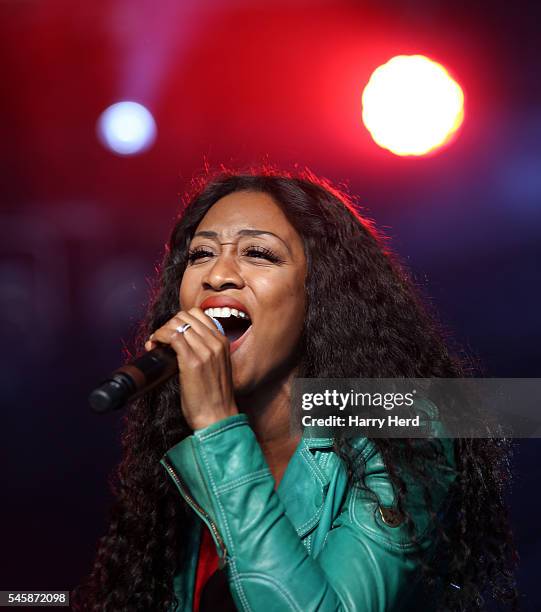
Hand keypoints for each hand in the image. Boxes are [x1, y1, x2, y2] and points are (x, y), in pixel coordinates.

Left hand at [145, 307, 238, 429]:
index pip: (199, 314)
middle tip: (160, 339)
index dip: (180, 320)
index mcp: (223, 342)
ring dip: (162, 330)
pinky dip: (159, 336)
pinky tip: (154, 346)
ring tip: (156, 344)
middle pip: (186, 315)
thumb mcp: (216, 368)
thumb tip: (180, 345)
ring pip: (177, 323)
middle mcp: (216, 343)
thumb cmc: (214, 398)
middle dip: (169, 324)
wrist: (218, 418)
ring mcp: (205, 351)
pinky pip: (172, 336)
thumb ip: (205, 352)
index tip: (171, 333)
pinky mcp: (192, 361)